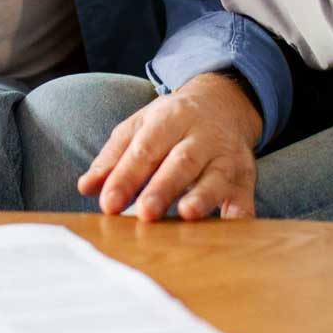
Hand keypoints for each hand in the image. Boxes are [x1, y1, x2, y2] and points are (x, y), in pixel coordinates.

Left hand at [79, 72, 261, 220]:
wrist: (224, 103)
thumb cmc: (172, 122)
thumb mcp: (140, 126)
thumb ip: (113, 156)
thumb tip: (86, 187)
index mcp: (170, 119)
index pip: (145, 148)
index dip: (126, 176)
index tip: (108, 204)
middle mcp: (201, 136)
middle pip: (181, 162)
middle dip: (163, 188)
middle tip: (144, 213)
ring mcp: (227, 157)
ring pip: (216, 177)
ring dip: (202, 197)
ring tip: (186, 214)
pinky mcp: (246, 178)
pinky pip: (245, 197)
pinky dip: (240, 214)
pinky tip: (230, 230)